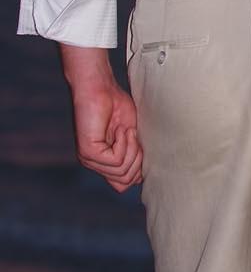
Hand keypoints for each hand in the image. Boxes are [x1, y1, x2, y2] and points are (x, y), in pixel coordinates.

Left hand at [68, 73, 142, 192]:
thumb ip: (134, 156)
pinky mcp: (88, 152)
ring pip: (122, 171)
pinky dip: (124, 143)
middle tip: (135, 136)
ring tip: (126, 130)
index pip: (122, 184)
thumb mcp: (132, 135)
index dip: (137, 170)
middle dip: (137, 159)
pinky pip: (116, 160)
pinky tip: (120, 129)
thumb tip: (139, 180)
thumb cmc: (115, 105)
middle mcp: (94, 164)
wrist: (99, 87)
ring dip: (131, 148)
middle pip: (125, 181)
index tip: (141, 147)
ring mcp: (89, 159)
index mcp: (104, 161)